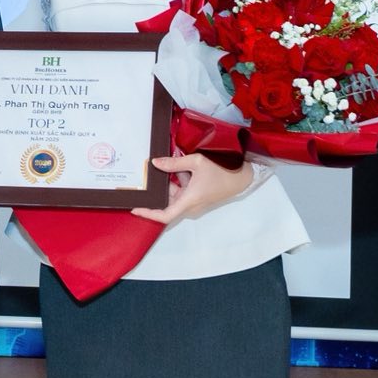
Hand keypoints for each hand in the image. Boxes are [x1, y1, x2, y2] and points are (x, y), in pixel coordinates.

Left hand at [130, 152, 253, 225]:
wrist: (243, 176)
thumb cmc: (223, 170)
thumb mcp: (197, 162)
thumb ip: (174, 163)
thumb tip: (155, 163)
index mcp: (189, 201)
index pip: (164, 215)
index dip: (148, 213)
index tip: (135, 208)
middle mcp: (190, 205)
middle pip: (167, 200)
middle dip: (158, 188)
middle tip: (144, 177)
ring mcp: (194, 201)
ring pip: (174, 192)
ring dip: (170, 179)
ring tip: (163, 163)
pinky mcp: (198, 196)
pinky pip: (183, 189)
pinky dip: (179, 178)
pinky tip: (178, 163)